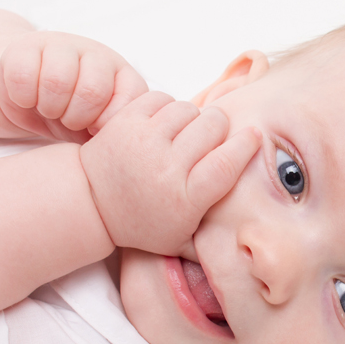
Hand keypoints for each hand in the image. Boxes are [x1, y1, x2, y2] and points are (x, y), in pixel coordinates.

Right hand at [0, 31, 147, 142]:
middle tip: (67, 120)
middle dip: (76, 117)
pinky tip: (28, 98)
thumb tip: (119, 144)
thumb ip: (113, 132)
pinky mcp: (26, 45)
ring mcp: (62, 45)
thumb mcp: (97, 129)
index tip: (93, 129)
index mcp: (122, 74)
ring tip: (49, 109)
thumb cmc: (71, 117)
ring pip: (56, 81)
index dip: (108, 121)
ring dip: (49, 107)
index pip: (130, 95)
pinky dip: (23, 97)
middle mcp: (96, 55)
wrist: (28, 99)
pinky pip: (22, 75)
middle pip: (92, 91)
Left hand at [79, 91, 260, 257]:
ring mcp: (144, 141)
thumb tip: (250, 245)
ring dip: (193, 117)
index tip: (254, 136)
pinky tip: (165, 124)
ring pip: (188, 108)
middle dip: (220, 127)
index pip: (226, 163)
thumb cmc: (142, 223)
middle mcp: (166, 168)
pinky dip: (169, 107)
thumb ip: (214, 243)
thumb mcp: (179, 241)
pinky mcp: (126, 121)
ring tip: (185, 133)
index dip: (245, 145)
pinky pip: (162, 98)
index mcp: (184, 198)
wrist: (90, 202)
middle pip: (212, 126)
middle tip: (213, 137)